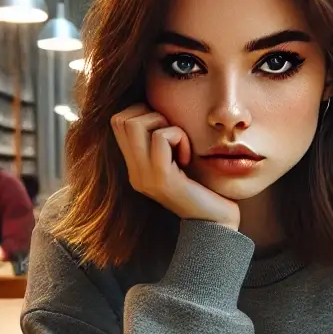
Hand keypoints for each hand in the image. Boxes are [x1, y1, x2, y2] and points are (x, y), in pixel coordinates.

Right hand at [111, 105, 240, 230]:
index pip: (117, 121)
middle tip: (173, 134)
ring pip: (135, 123)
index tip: (166, 129)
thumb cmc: (204, 188)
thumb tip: (160, 109)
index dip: (142, 113)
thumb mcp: (177, 162)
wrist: (215, 223)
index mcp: (135, 167)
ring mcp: (144, 177)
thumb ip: (164, 143)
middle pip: (121, 119)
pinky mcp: (162, 179)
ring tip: (179, 145)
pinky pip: (162, 137)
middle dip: (150, 114)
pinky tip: (187, 157)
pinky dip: (179, 137)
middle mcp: (134, 172)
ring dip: (163, 123)